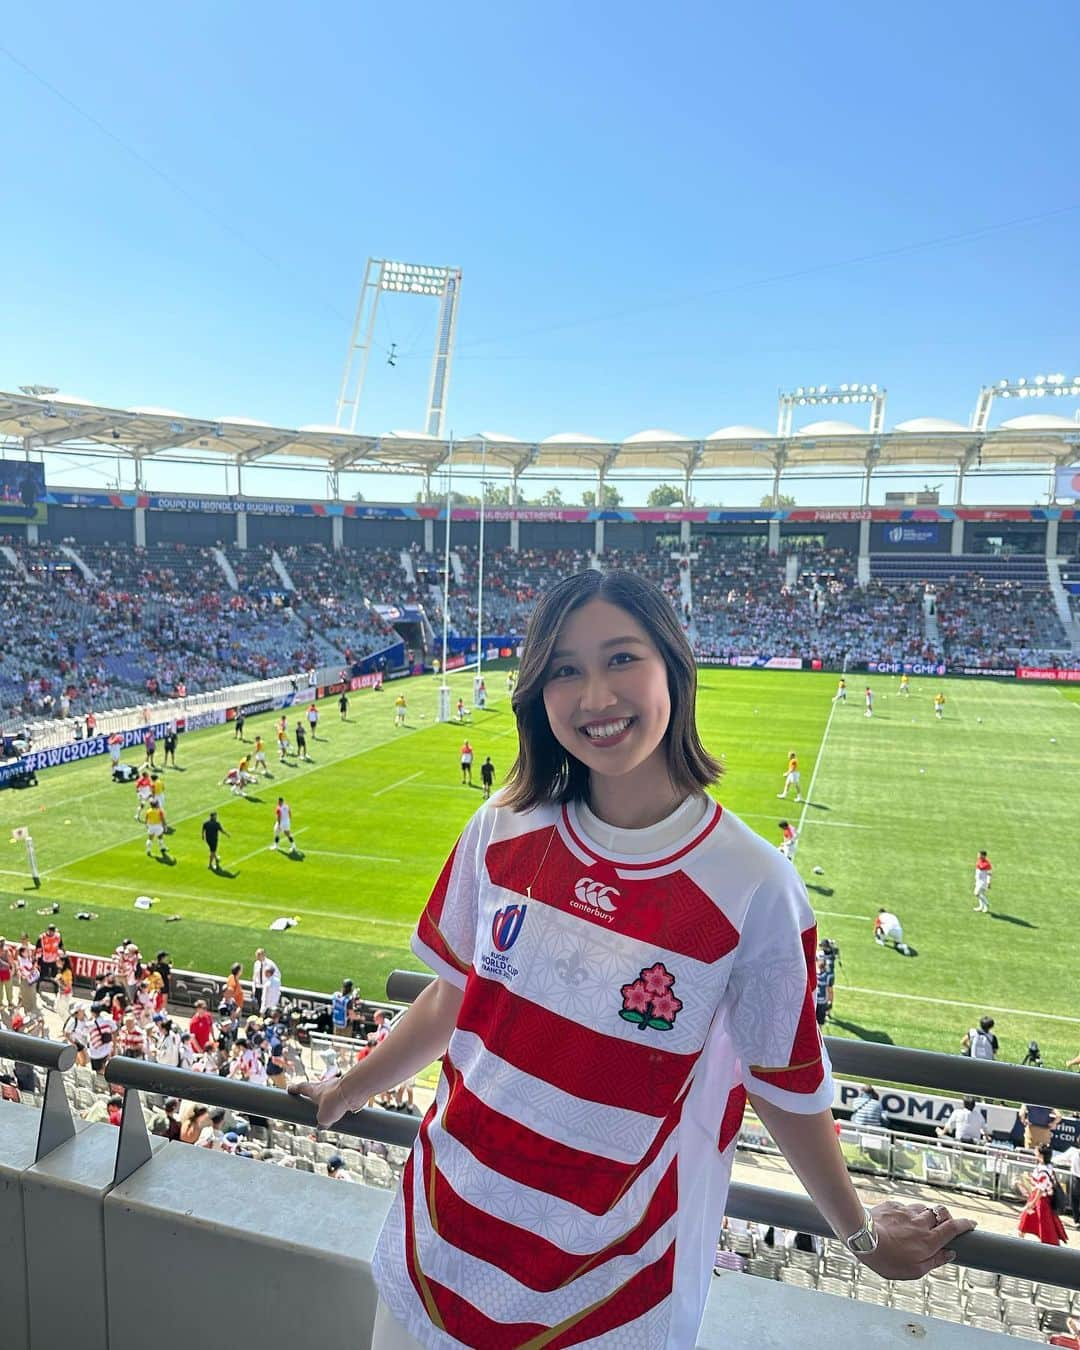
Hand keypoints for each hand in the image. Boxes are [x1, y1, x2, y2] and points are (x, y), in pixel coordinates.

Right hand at [288, 1076, 350, 1127]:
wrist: (353, 1092)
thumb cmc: (335, 1100)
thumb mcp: (323, 1117)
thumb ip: (321, 1123)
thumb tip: (322, 1126)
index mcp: (315, 1089)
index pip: (302, 1087)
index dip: (295, 1089)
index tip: (290, 1088)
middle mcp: (326, 1087)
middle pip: (317, 1091)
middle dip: (314, 1098)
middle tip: (312, 1104)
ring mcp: (337, 1089)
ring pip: (331, 1097)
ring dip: (330, 1104)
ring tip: (330, 1116)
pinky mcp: (348, 1093)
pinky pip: (343, 1102)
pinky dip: (342, 1108)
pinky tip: (344, 1116)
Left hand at [858, 1201, 975, 1280]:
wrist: (863, 1237)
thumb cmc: (888, 1259)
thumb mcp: (914, 1271)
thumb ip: (935, 1261)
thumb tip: (950, 1254)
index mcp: (929, 1240)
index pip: (953, 1228)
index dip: (965, 1224)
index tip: (972, 1223)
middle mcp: (921, 1222)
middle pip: (941, 1213)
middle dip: (946, 1217)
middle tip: (944, 1225)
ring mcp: (906, 1211)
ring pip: (923, 1208)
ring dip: (925, 1215)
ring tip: (917, 1227)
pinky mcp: (893, 1205)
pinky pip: (905, 1207)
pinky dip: (907, 1214)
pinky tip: (899, 1223)